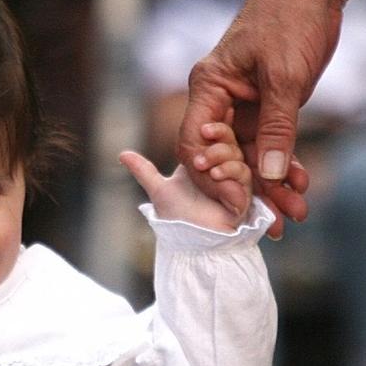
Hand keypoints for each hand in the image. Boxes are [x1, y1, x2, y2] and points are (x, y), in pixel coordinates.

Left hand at [120, 128, 250, 235]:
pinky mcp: (242, 197)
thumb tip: (122, 154)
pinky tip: (215, 174)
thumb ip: (143, 170)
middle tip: (205, 132)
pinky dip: (229, 172)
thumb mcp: (158, 189)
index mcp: (205, 163)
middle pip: (230, 141)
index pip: (215, 136)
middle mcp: (222, 170)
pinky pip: (243, 177)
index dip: (213, 125)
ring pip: (237, 157)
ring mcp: (234, 183)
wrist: (187, 242)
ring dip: (221, 154)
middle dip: (219, 134)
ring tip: (202, 164)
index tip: (202, 122)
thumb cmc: (175, 218)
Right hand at [176, 0, 365, 226]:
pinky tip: (301, 186)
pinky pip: (270, 144)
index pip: (196, 144)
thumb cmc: (290, 17)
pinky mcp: (269, 104)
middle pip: (224, 158)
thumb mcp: (286, 77)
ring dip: (271, 185)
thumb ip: (277, 128)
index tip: (239, 206)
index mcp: (209, 87)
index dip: (214, 179)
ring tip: (295, 214)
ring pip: (250, 156)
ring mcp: (245, 104)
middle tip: (273, 223)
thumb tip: (268, 175)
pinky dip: (284, 165)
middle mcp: (221, 99)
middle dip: (248, 192)